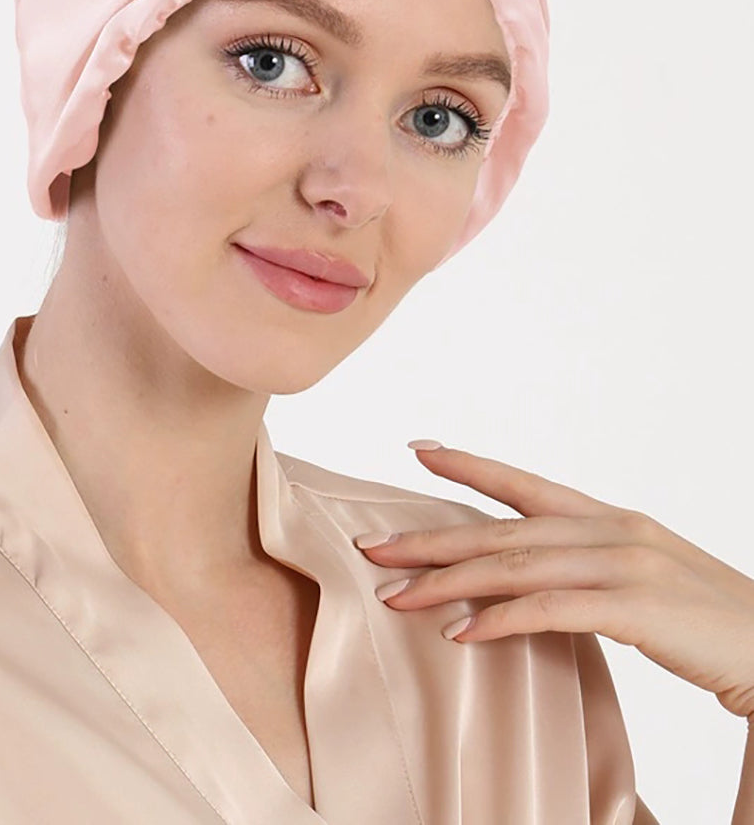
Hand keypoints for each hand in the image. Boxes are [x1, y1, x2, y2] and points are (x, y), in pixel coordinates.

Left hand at [354, 440, 753, 720]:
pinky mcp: (635, 606)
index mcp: (613, 519)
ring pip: (515, 566)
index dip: (472, 466)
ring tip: (396, 595)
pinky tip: (460, 632)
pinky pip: (551, 610)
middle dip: (433, 539)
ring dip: (448, 582)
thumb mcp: (643, 581)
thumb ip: (587, 570)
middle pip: (504, 530)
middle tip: (375, 546)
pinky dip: (500, 620)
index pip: (527, 484)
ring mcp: (624, 564)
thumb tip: (525, 582)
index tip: (421, 450)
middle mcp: (613, 530)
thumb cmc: (708, 623)